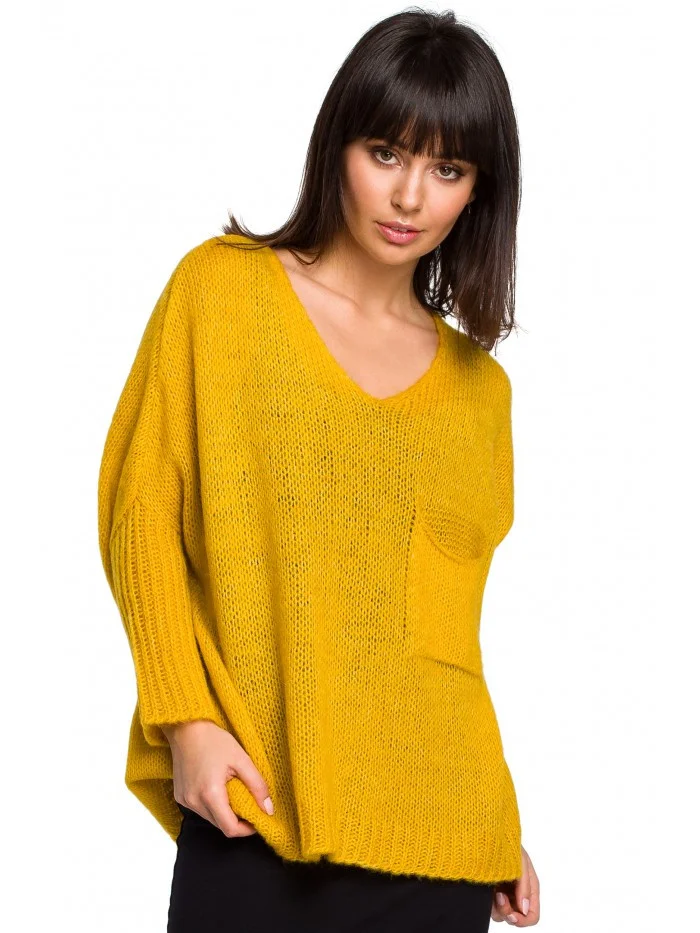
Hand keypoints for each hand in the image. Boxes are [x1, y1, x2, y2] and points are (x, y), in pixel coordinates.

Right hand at [162, 720, 274, 837]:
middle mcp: (194, 802)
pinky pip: (200, 809)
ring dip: (224, 813)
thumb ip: (257, 785)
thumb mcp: (241, 759)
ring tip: (234, 793)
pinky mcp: (180, 796)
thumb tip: (268, 809)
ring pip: (210, 818)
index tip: (258, 819)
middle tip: (249, 805)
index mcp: (210, 794)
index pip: (230, 828)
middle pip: (220, 825)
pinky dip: (212, 805)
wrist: (186, 727)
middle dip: (237, 820)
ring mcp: (184, 800)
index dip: (247, 829)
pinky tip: (218, 788)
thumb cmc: (213, 740)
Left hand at [491, 845, 539, 925]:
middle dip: (507, 911)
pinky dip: (489, 901)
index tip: (512, 914)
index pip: (532, 915)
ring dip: (497, 906)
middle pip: (516, 917)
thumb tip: (524, 909)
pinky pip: (490, 906)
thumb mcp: (520, 861)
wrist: (489, 833)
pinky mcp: (491, 892)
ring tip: (493, 890)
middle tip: (499, 896)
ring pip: (502, 914)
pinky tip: (487, 889)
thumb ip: (525, 886)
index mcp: (530, 889)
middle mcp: (517, 894)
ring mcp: (504, 893)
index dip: (523, 920)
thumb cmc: (508, 844)